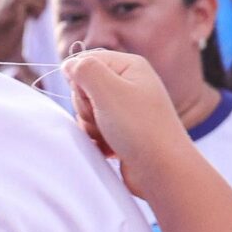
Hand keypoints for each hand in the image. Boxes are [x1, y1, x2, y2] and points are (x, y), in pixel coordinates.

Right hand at [62, 50, 190, 198]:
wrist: (163, 171)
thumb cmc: (140, 129)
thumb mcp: (108, 90)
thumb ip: (84, 69)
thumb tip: (68, 65)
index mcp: (129, 66)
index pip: (87, 61)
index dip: (80, 80)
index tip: (94, 96)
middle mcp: (129, 84)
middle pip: (84, 87)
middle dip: (86, 107)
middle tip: (106, 119)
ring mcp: (125, 109)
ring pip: (86, 111)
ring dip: (91, 126)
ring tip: (111, 136)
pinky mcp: (121, 131)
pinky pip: (93, 129)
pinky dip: (96, 140)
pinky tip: (110, 148)